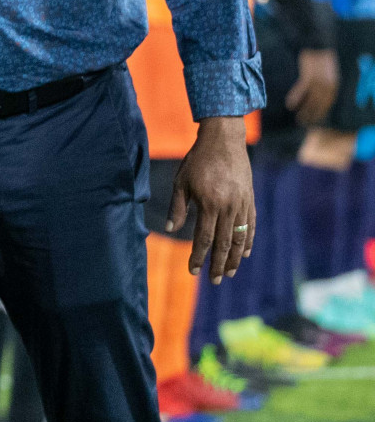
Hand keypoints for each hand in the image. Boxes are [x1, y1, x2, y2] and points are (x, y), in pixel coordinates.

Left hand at [169, 116, 254, 283]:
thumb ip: (177, 208)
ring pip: (240, 238)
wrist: (224, 141)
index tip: (194, 271)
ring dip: (234, 258)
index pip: (204, 238)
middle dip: (218, 264)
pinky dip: (248, 241)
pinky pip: (251, 226)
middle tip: (214, 280)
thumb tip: (171, 230)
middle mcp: (229, 207)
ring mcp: (242, 204)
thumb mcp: (181, 182)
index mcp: (209, 204)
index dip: (199, 257)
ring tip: (229, 272)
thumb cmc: (198, 160)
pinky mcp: (250, 200)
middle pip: (224, 243)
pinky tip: (244, 253)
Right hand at [287, 49, 338, 126]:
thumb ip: (324, 84)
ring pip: (311, 100)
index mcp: (333, 84)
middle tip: (304, 123)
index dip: (321, 112)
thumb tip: (318, 94)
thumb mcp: (326, 72)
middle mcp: (328, 85)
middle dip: (312, 115)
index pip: (327, 103)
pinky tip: (289, 105)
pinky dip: (296, 97)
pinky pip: (301, 90)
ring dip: (304, 110)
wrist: (318, 43)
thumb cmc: (320, 57)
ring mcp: (319, 81)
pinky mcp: (309, 75)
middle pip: (319, 104)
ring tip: (298, 118)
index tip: (314, 120)